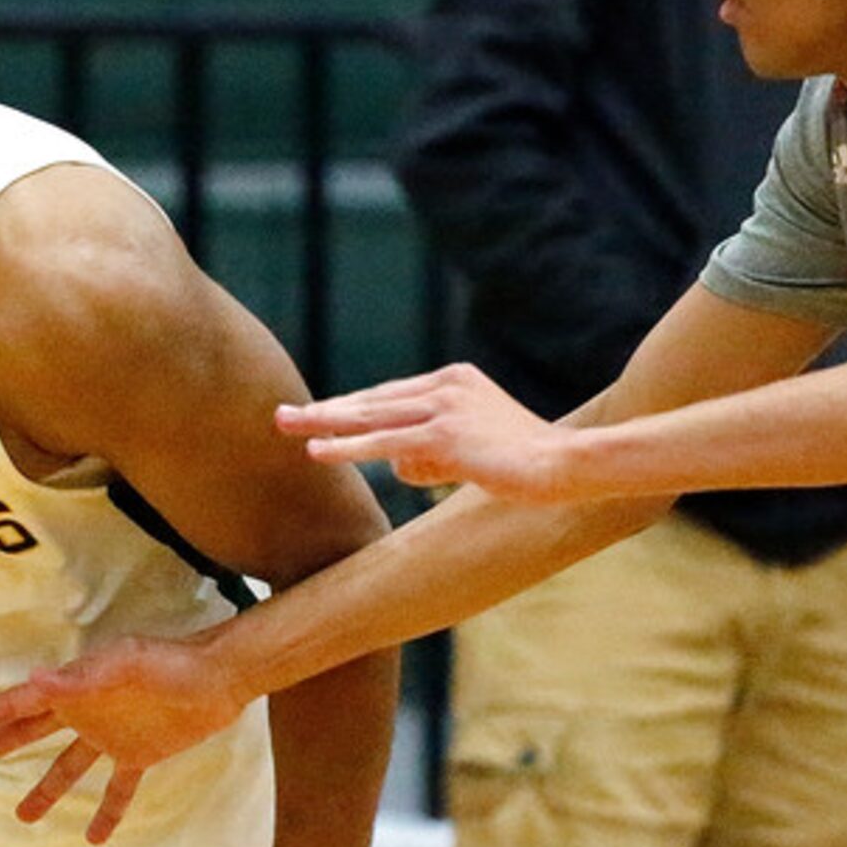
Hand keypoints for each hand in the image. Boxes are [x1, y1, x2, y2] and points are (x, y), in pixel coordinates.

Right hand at [0, 633, 248, 844]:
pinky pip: (118, 789)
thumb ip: (82, 677)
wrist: (221, 678)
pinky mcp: (140, 753)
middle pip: (29, 733)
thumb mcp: (127, 664)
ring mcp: (111, 734)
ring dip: (45, 790)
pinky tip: (95, 838)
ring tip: (21, 816)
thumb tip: (36, 681)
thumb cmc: (173, 663)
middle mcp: (86, 711)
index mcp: (75, 687)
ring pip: (68, 767)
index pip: (19, 705)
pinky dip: (107, 811)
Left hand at [277, 362, 573, 496]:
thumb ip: (435, 453)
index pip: (389, 396)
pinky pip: (384, 442)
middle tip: (283, 416)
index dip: (351, 408)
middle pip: (371, 400)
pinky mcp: (443, 435)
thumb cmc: (525, 463)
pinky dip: (348, 447)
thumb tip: (400, 466)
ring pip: (370, 417)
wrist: (564, 464)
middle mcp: (445, 386)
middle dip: (325, 410)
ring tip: (287, 426)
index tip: (319, 415)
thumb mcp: (474, 450)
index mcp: (454, 380)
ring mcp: (443, 407)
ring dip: (324, 423)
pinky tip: (317, 450)